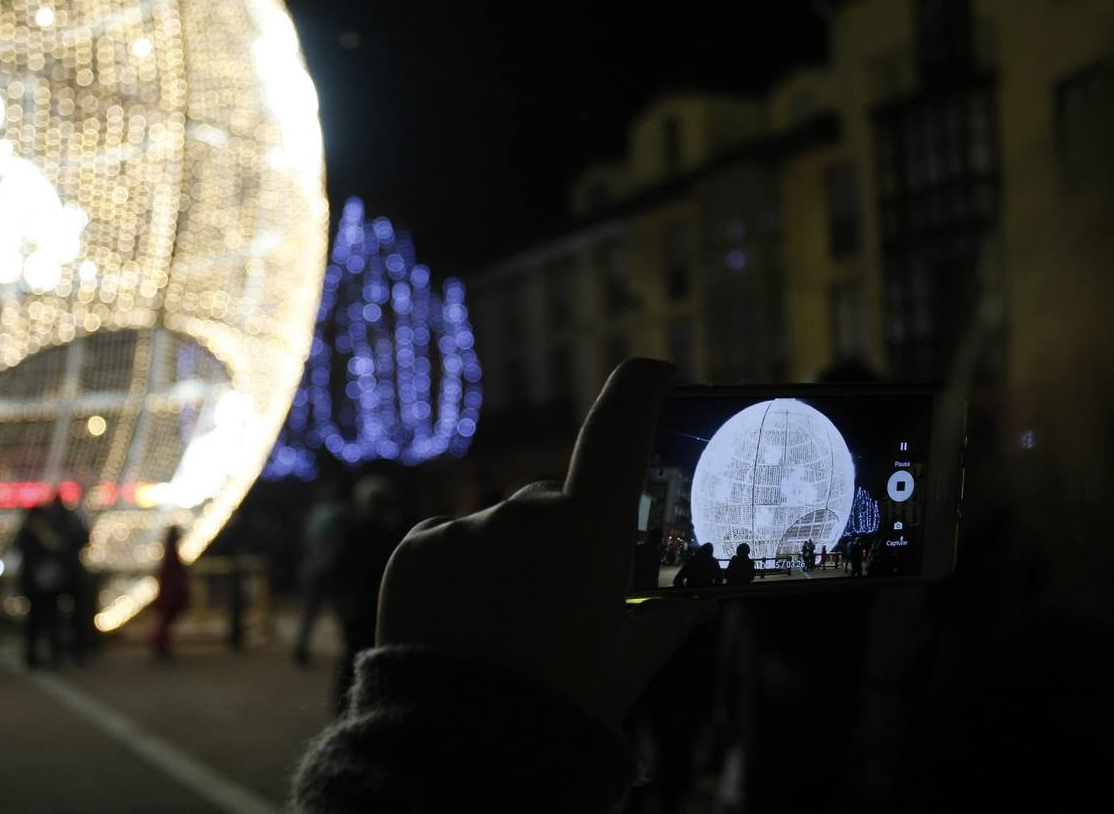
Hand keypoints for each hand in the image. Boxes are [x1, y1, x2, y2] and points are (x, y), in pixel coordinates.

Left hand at [377, 358, 716, 728]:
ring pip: (500, 526)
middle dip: (566, 535)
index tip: (654, 371)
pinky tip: (463, 619)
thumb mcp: (631, 660)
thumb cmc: (565, 703)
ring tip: (507, 625)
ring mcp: (465, 528)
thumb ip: (672, 614)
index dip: (640, 390)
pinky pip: (450, 541)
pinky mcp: (416, 548)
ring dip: (509, 557)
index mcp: (590, 530)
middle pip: (555, 501)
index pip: (619, 428)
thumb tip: (702, 593)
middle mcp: (525, 512)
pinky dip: (461, 568)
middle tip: (564, 600)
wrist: (465, 747)